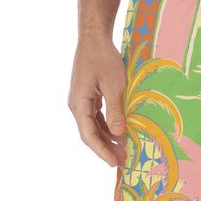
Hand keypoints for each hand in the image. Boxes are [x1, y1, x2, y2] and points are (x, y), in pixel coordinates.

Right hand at [68, 33, 126, 167]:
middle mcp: (77, 105)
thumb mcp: (113, 84)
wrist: (95, 37)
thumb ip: (116, 110)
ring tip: (124, 149)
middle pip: (90, 133)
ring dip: (108, 137)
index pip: (88, 136)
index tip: (113, 163)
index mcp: (78, 104)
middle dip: (106, 148)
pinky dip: (108, 124)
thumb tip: (119, 134)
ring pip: (94, 125)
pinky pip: (97, 115)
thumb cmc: (103, 58)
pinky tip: (121, 130)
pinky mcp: (89, 94)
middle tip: (123, 161)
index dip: (101, 151)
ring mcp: (82, 100)